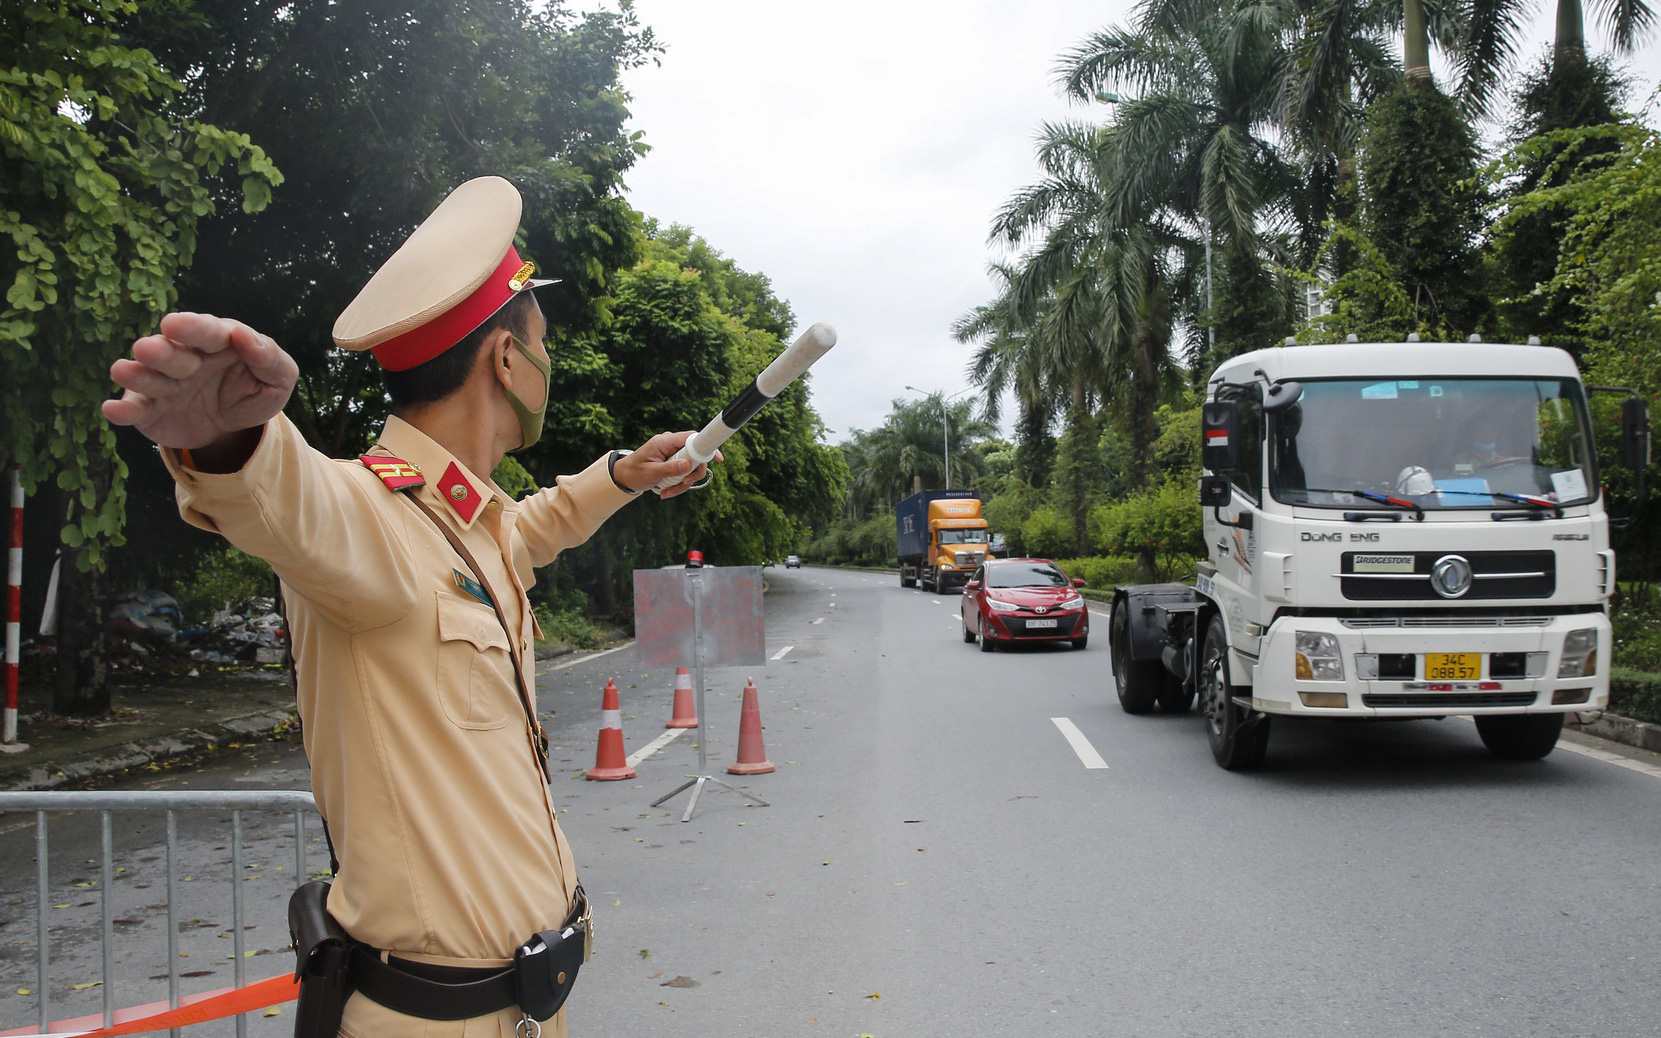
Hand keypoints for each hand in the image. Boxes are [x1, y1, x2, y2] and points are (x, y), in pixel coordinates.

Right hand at [102, 312, 298, 450]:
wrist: (235, 426)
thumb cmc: (255, 388)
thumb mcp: (278, 377)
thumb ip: (270, 357)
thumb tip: (246, 336)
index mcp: (217, 342)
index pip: (206, 331)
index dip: (191, 328)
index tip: (176, 325)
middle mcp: (185, 358)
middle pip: (171, 351)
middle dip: (161, 350)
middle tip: (149, 349)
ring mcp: (163, 383)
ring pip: (148, 377)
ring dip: (137, 374)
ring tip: (123, 370)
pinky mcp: (150, 410)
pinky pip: (135, 409)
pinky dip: (123, 409)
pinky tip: (112, 409)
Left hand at [615, 431, 721, 499]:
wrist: (623, 476)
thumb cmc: (634, 472)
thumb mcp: (651, 472)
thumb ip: (670, 468)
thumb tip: (688, 465)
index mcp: (666, 441)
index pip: (692, 438)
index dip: (707, 446)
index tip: (718, 458)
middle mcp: (671, 444)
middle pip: (695, 456)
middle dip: (692, 474)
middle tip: (684, 484)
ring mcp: (673, 453)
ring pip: (691, 468)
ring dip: (683, 483)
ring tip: (668, 492)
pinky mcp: (674, 462)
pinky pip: (684, 472)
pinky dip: (679, 484)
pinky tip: (667, 491)